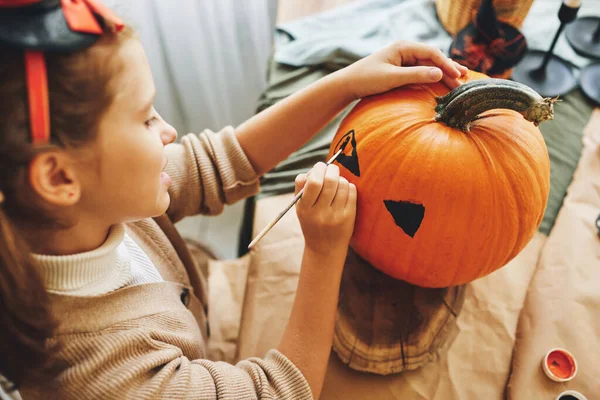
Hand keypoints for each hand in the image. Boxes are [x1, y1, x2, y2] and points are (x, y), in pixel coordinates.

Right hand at [295, 162, 356, 255]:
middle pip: (330, 180)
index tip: (319, 167)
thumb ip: (302, 187)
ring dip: (339, 178)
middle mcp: (320, 213)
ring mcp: (336, 215)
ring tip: (336, 183)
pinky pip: (352, 191)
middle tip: (330, 169)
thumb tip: (315, 168)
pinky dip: (348, 186)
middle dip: (331, 169)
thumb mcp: (300, 208)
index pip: (312, 182)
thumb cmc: (311, 222)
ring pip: (342, 184)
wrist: (325, 248)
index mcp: (305, 209)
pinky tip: (343, 191)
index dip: (317, 169)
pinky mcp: (349, 216)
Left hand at [336, 40, 468, 99]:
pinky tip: (443, 84)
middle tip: (465, 79)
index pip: (431, 53)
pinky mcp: (401, 70)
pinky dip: (433, 78)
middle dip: (449, 68)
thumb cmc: (367, 79)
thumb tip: (439, 73)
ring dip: (443, 74)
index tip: (458, 76)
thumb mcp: (392, 78)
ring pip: (429, 66)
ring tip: (460, 81)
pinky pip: (421, 73)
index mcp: (404, 47)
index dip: (446, 64)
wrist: (348, 84)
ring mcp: (404, 60)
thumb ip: (415, 75)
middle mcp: (406, 51)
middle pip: (433, 59)